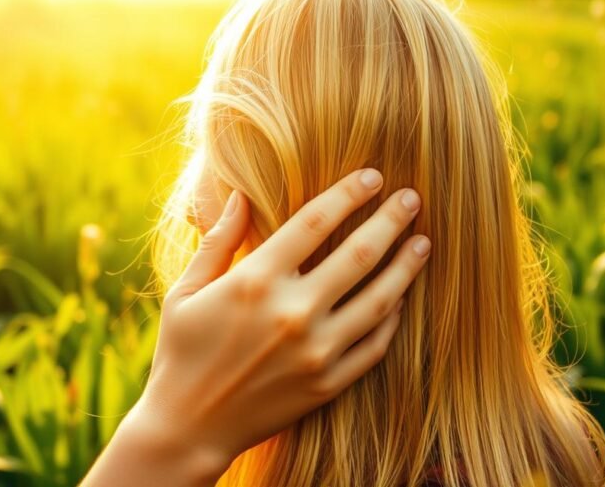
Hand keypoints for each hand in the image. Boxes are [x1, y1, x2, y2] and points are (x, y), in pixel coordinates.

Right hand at [82, 169, 429, 486]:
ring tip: (424, 242)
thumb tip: (242, 194)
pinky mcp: (328, 384)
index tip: (372, 176)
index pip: (315, 221)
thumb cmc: (180, 352)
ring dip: (406, 266)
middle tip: (412, 198)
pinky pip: (374, 344)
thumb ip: (218, 241)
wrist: (188, 428)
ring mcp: (315, 351)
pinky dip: (392, 318)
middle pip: (359, 253)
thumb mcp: (186, 291)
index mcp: (255, 281)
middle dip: (391, 219)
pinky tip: (401, 298)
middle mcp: (292, 312)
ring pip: (379, 299)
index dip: (348, 193)